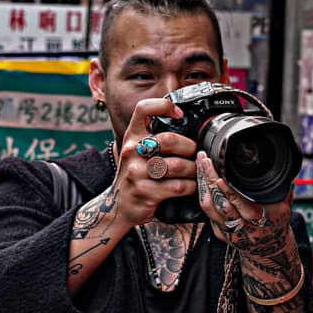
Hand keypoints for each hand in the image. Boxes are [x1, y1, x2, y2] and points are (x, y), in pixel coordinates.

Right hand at [113, 98, 200, 226]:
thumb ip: (154, 137)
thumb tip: (184, 123)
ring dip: (193, 169)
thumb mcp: (137, 151)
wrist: (118, 206)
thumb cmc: (136, 175)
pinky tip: (190, 186)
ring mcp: (137, 172)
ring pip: (178, 165)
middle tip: (195, 154)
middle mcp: (132, 152)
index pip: (143, 109)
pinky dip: (191, 186)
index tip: (179, 114)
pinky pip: (179, 186)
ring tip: (194, 171)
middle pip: (169, 139)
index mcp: (132, 137)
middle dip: (190, 147)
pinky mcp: (146, 192)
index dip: (164, 105)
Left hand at [195, 151, 292, 255]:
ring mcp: (228, 230)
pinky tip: (201, 179)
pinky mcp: (219, 232)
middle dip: (209, 179)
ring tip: (200, 165)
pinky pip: (206, 211)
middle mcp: (242, 226)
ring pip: (209, 206)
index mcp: (258, 219)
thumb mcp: (285, 207)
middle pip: (219, 202)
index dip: (227, 189)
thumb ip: (284, 190)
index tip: (219, 173)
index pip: (239, 203)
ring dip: (202, 184)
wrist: (269, 248)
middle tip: (204, 160)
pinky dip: (203, 193)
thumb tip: (287, 173)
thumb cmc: (276, 223)